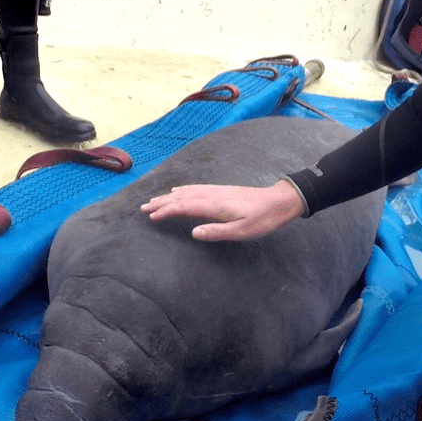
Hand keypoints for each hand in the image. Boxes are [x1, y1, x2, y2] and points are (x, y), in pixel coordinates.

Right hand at [141, 180, 306, 241]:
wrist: (278, 202)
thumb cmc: (262, 219)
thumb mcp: (242, 231)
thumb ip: (217, 232)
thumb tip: (194, 232)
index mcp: (215, 205)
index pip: (184, 207)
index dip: (166, 211)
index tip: (151, 217)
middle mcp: (213, 195)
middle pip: (181, 197)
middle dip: (161, 202)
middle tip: (143, 207)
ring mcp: (217, 191)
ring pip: (187, 191)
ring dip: (169, 196)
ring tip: (154, 200)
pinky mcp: (222, 191)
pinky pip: (196, 188)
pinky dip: (183, 190)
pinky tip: (178, 191)